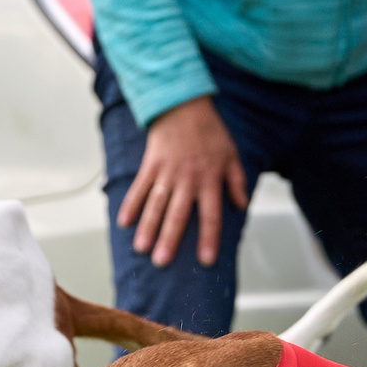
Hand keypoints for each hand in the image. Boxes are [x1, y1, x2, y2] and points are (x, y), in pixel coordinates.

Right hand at [120, 95, 246, 267]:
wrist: (183, 104)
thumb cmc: (209, 130)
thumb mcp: (231, 155)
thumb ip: (236, 181)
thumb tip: (242, 204)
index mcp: (209, 179)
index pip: (210, 215)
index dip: (208, 238)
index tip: (205, 260)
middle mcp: (187, 179)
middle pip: (178, 215)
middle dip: (169, 240)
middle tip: (162, 262)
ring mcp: (166, 173)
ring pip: (156, 205)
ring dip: (148, 228)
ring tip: (141, 248)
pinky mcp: (150, 165)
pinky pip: (139, 188)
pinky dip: (131, 205)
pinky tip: (124, 223)